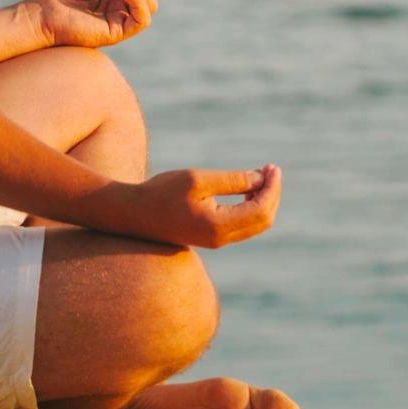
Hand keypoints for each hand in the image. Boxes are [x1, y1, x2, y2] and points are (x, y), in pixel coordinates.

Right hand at [129, 163, 280, 248]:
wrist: (135, 214)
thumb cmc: (162, 192)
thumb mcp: (198, 179)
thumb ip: (231, 180)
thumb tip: (261, 180)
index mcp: (219, 226)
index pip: (261, 210)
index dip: (272, 188)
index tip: (272, 167)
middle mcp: (221, 238)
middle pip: (263, 220)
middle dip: (272, 194)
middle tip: (271, 169)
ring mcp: (217, 240)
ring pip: (255, 224)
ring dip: (264, 200)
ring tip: (262, 176)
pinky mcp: (212, 237)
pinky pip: (243, 225)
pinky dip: (252, 207)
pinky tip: (248, 189)